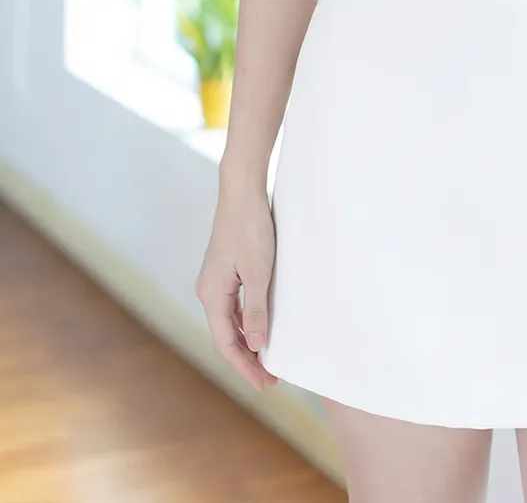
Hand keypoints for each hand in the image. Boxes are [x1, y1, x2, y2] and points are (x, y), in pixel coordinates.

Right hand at [194, 184, 279, 392]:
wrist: (242, 191)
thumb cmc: (252, 228)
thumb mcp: (259, 271)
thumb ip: (256, 309)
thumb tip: (255, 344)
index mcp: (212, 294)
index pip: (225, 343)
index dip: (244, 367)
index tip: (265, 383)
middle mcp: (207, 290)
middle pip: (225, 336)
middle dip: (246, 359)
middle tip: (270, 379)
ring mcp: (214, 280)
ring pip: (228, 321)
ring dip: (246, 341)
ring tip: (266, 359)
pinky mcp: (223, 270)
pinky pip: (232, 305)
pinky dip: (245, 322)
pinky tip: (259, 328)